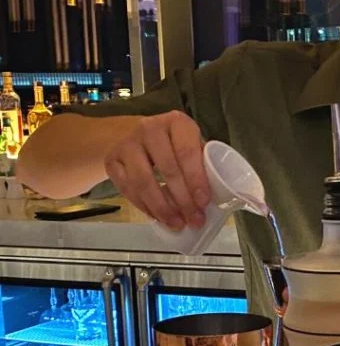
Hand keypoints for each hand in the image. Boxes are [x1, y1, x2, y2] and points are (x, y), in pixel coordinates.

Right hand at [104, 111, 209, 229]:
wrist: (130, 134)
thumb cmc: (170, 144)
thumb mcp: (189, 144)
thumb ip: (203, 163)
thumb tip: (221, 194)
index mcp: (177, 122)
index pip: (187, 152)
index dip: (196, 179)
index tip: (203, 202)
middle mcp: (150, 128)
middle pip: (168, 169)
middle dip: (183, 199)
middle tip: (194, 219)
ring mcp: (128, 143)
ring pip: (144, 182)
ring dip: (162, 207)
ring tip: (176, 223)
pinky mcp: (112, 160)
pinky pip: (128, 189)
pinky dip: (144, 207)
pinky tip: (158, 217)